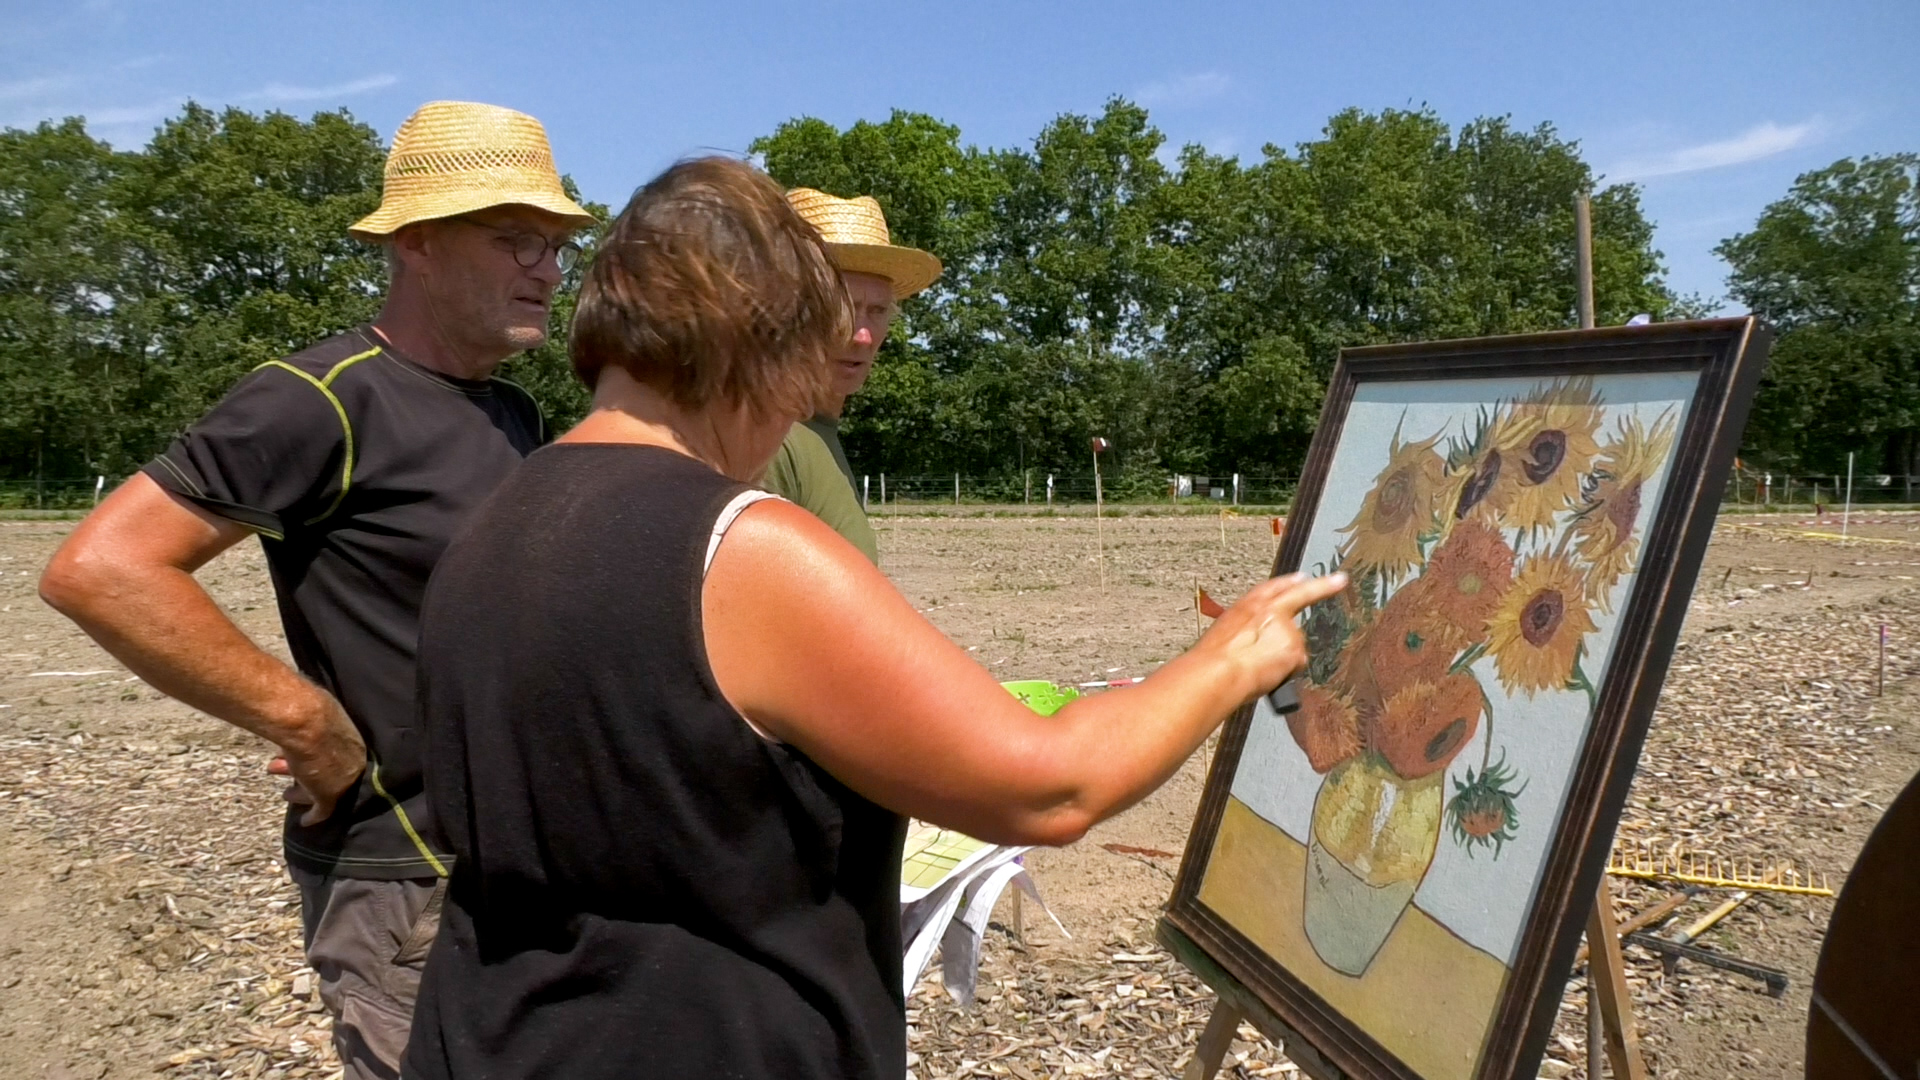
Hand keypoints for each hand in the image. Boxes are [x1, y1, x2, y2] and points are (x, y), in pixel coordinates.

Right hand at [265, 692, 365, 826]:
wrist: (307, 721)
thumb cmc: (311, 710)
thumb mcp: (320, 714)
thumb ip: (318, 721)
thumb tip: (303, 714)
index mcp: (355, 743)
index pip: (339, 758)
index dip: (322, 761)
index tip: (309, 762)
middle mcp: (354, 763)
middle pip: (330, 774)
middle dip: (308, 775)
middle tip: (288, 774)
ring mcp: (343, 780)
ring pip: (320, 790)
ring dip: (302, 791)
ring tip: (287, 794)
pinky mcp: (328, 795)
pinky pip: (322, 810)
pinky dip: (314, 817)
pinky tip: (306, 821)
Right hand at [1199, 571, 1348, 702]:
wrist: (1217, 672)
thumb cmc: (1212, 660)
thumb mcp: (1223, 635)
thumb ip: (1245, 632)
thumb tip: (1252, 644)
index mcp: (1246, 606)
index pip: (1273, 588)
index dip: (1288, 582)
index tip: (1301, 577)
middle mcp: (1268, 610)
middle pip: (1301, 595)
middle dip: (1322, 586)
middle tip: (1339, 580)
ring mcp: (1284, 628)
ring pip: (1295, 643)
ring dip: (1286, 656)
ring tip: (1262, 670)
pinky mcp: (1294, 647)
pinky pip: (1296, 663)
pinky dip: (1286, 671)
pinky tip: (1271, 676)